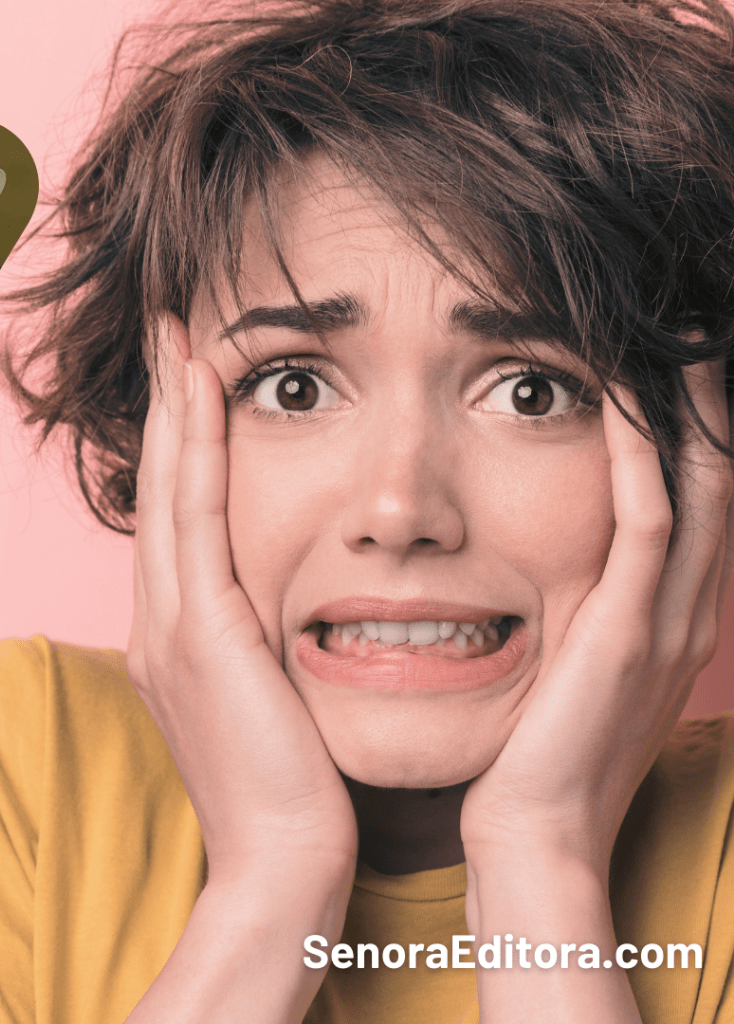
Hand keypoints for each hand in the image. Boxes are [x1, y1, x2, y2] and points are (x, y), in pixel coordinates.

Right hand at [124, 316, 355, 1021]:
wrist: (282, 865)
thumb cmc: (292, 787)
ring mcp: (170, 622)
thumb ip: (262, 645)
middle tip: (173, 327)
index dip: (181, 437)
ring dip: (175, 404)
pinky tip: (206, 386)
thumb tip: (283, 609)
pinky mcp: (199, 632)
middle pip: (161, 483)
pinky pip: (197, 514)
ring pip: (170, 485)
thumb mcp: (267, 700)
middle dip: (167, 401)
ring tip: (181, 333)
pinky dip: (196, 445)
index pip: (179, 510)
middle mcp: (159, 615)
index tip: (195, 373)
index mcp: (178, 630)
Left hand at [461, 362, 732, 871]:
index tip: (669, 364)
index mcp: (672, 615)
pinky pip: (645, 524)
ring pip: (696, 489)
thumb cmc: (542, 750)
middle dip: (707, 403)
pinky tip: (619, 401)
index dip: (693, 429)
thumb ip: (586, 612)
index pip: (697, 500)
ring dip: (686, 410)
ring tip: (671, 338)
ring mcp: (667, 621)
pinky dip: (640, 458)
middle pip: (717, 480)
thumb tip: (558, 569)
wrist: (537, 830)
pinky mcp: (628, 632)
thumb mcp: (579, 669)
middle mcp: (687, 610)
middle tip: (690, 329)